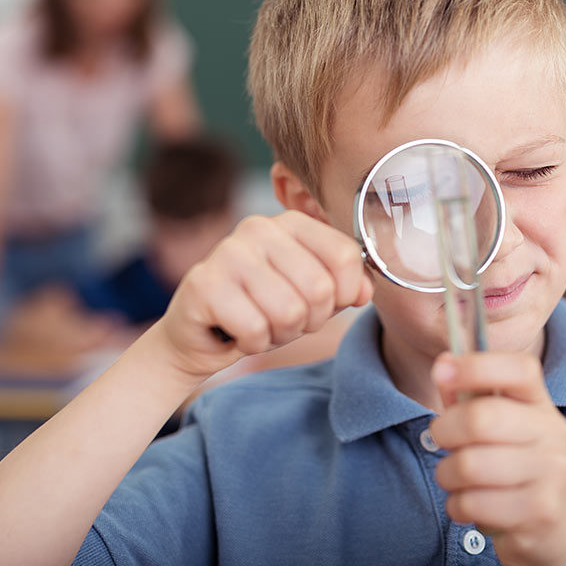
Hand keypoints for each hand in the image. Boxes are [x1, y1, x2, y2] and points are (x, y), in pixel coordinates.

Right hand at [157, 211, 372, 380]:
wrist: (202, 336)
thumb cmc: (263, 309)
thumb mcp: (313, 297)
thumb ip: (344, 286)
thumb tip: (363, 291)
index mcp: (290, 222)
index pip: (345, 255)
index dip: (343, 294)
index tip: (323, 304)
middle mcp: (258, 228)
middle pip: (320, 288)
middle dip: (308, 320)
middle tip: (283, 320)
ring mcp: (227, 252)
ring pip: (289, 312)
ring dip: (280, 333)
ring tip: (261, 324)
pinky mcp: (203, 285)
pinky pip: (256, 329)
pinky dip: (253, 343)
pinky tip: (237, 331)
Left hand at [429, 352, 565, 565]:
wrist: (552, 532)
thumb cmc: (510, 468)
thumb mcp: (495, 428)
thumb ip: (467, 397)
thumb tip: (443, 364)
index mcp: (540, 404)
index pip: (519, 369)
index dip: (476, 365)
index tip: (441, 371)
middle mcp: (552, 433)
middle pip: (481, 419)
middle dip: (444, 431)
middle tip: (442, 440)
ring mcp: (551, 473)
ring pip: (469, 466)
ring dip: (447, 475)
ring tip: (457, 479)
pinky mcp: (539, 511)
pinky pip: (472, 503)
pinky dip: (457, 506)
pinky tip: (471, 505)